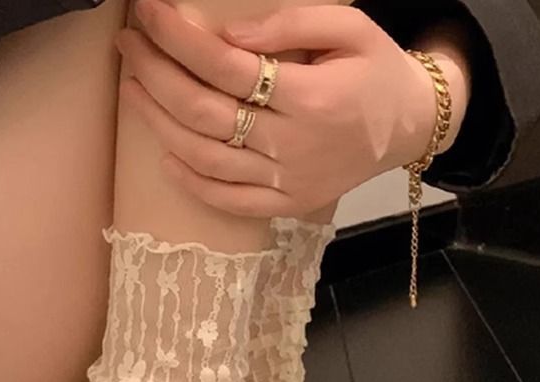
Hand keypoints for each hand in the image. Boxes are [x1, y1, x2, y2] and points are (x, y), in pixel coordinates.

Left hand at [118, 1, 460, 217]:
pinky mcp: (287, 205)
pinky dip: (192, 183)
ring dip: (161, 124)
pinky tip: (166, 156)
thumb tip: (227, 36)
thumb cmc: (377, 72)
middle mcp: (292, 146)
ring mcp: (287, 183)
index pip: (225, 67)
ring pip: (207, 158)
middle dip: (157, 75)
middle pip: (205, 113)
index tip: (148, 14)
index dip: (178, 39)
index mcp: (310, 98)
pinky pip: (229, 201)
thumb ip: (289, 24)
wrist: (409, 128)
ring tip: (135, 89)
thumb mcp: (348, 30)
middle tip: (130, 47)